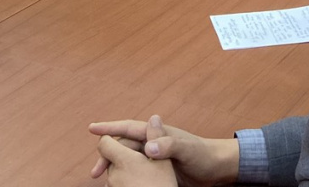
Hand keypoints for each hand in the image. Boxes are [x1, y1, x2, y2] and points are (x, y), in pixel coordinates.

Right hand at [89, 116, 238, 186]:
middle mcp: (153, 143)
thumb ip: (169, 145)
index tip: (92, 128)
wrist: (217, 169)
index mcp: (157, 133)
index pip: (129, 128)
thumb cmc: (204, 155)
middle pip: (123, 146)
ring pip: (128, 160)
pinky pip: (136, 172)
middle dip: (107, 155)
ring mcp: (155, 157)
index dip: (110, 127)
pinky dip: (125, 177)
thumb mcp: (187, 150)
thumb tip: (149, 147)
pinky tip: (119, 186)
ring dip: (114, 168)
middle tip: (95, 172)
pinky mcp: (158, 171)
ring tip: (103, 181)